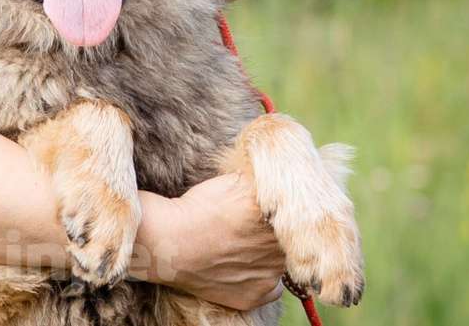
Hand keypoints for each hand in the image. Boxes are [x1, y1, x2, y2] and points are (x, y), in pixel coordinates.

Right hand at [132, 172, 284, 310]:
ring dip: (272, 253)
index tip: (274, 208)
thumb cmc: (198, 207)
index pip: (300, 213)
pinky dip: (263, 276)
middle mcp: (280, 246)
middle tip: (255, 226)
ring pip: (284, 260)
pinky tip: (245, 265)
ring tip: (245, 244)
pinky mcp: (257, 295)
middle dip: (278, 231)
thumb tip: (282, 174)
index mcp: (278, 215)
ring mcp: (270, 273)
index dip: (286, 210)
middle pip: (293, 238)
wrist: (169, 242)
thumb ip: (263, 181)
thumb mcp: (233, 179)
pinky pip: (274, 286)